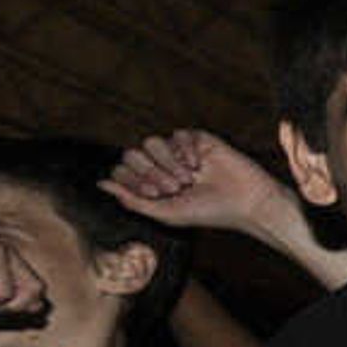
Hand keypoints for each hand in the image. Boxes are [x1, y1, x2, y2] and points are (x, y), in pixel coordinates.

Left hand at [103, 130, 298, 242]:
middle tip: (174, 188)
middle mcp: (162, 165)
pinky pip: (177, 134)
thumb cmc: (209, 213)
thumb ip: (131, 200)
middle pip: (133, 154)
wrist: (246, 203)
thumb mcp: (164, 213)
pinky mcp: (198, 140)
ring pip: (152, 142)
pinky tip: (198, 165)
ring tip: (189, 179)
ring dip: (169, 163)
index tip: (159, 194)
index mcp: (152, 182)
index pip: (122, 170)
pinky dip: (185, 150)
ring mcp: (179, 151)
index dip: (135, 181)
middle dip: (151, 173)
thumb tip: (100, 185)